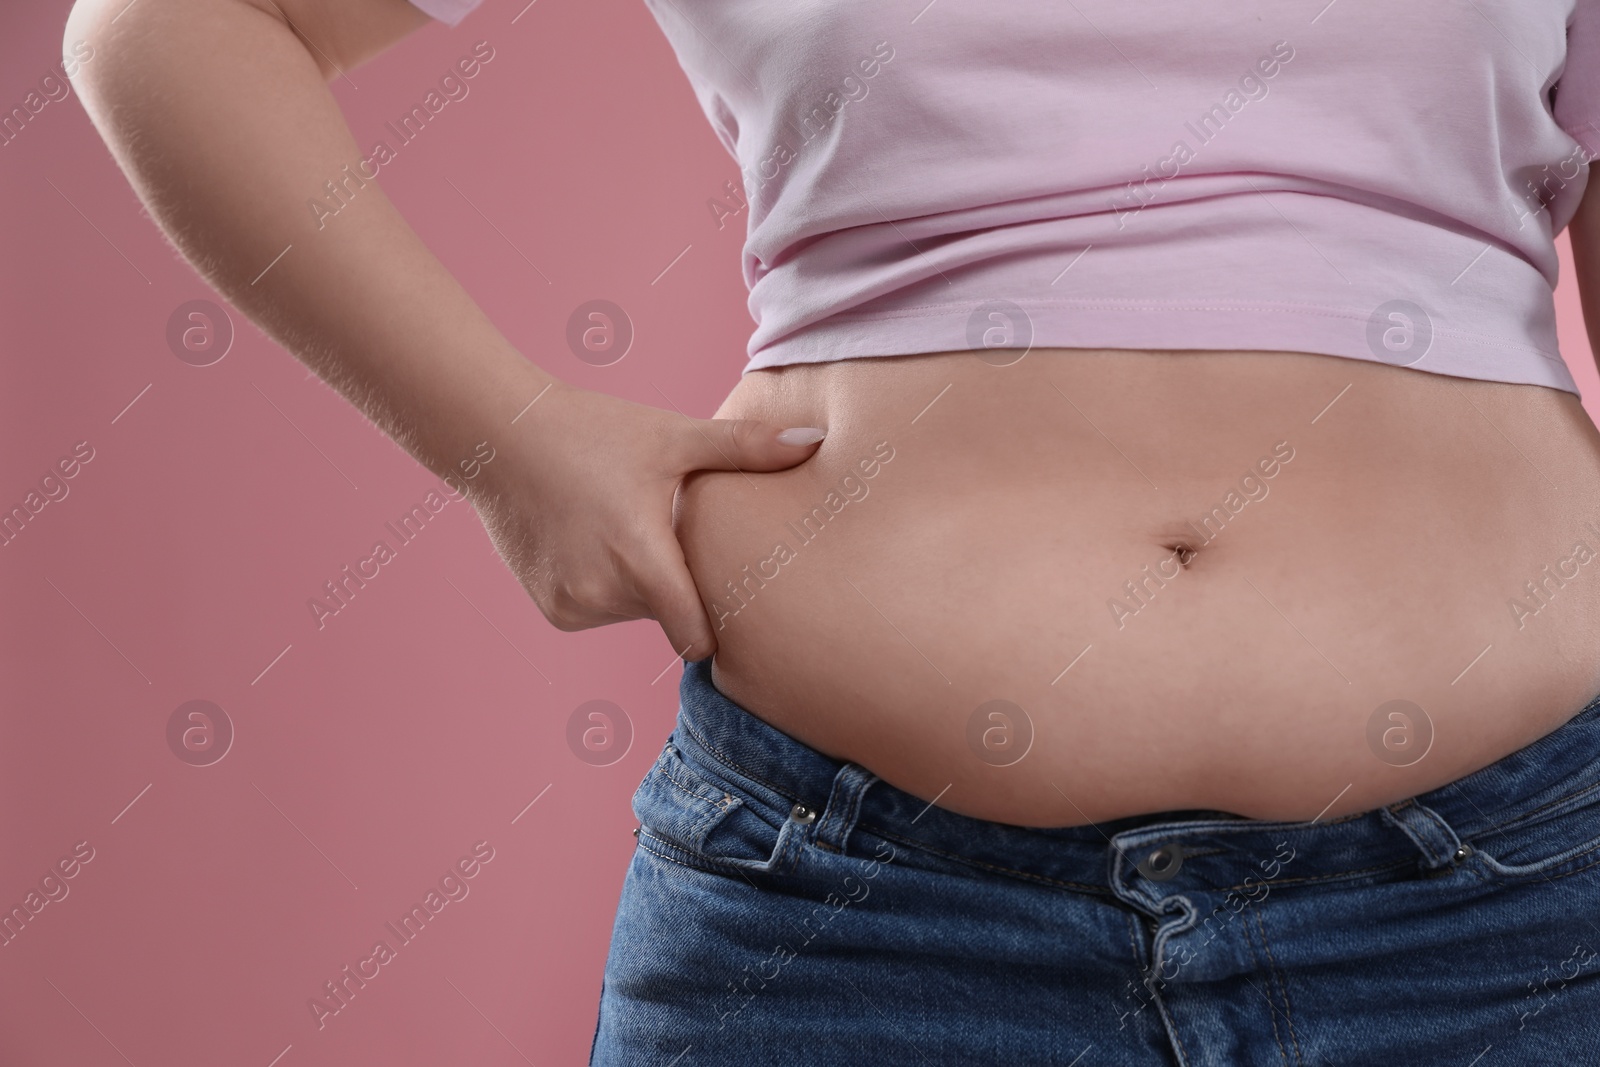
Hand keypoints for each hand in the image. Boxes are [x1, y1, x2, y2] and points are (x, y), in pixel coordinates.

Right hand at [469, 381, 825, 661]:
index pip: (697, 636)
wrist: (498, 435)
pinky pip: (603, 610)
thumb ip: (746, 447)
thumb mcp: (672, 437)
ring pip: (638, 612)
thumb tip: (816, 440)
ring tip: (627, 525)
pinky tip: (593, 538)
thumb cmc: (592, 431)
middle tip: (672, 530)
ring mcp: (573, 607)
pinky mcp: (553, 609)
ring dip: (643, 584)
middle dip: (681, 583)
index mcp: (641, 559)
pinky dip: (608, 585)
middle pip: (671, 613)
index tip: (736, 602)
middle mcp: (604, 595)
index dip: (721, 624)